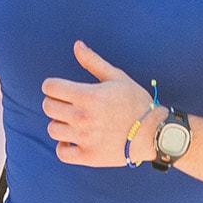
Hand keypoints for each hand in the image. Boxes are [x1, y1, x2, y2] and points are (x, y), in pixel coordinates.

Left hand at [40, 40, 156, 167]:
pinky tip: (73, 140)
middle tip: (68, 105)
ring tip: (74, 122)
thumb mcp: (117, 77)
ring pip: (52, 129)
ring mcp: (84, 138)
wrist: (154, 132)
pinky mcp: (88, 156)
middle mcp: (83, 117)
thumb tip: (77, 45)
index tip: (59, 89)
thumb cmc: (136, 102)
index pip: (50, 87)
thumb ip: (93, 61)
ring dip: (60, 123)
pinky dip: (63, 146)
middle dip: (55, 102)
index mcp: (88, 95)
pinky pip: (61, 152)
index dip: (52, 86)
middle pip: (48, 107)